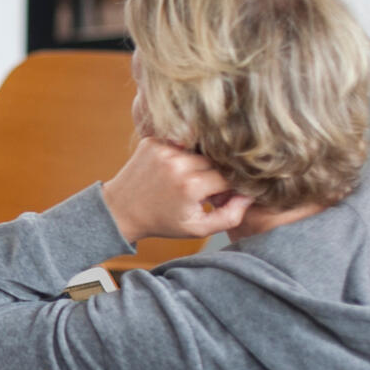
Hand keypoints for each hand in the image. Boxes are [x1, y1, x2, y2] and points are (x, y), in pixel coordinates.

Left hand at [101, 137, 253, 242]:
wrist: (120, 211)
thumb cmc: (161, 222)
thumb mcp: (197, 228)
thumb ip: (230, 216)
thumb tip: (250, 195)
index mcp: (190, 186)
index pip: (227, 178)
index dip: (227, 188)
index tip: (219, 196)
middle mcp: (177, 164)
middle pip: (214, 162)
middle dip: (213, 175)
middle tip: (201, 190)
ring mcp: (163, 149)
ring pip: (197, 151)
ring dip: (196, 164)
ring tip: (184, 181)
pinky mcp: (152, 141)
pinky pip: (179, 143)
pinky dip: (180, 155)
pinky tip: (170, 171)